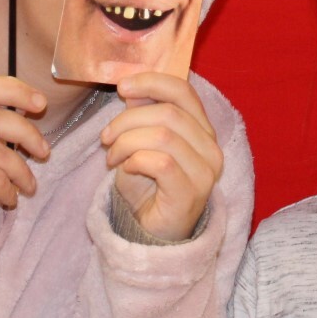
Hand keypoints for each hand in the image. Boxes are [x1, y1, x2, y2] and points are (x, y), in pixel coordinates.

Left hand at [99, 72, 222, 241]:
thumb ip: (142, 116)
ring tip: (112, 156)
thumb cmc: (148, 188)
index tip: (122, 87)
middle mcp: (211, 148)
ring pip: (163, 135)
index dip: (152, 82)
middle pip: (169, 113)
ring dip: (127, 142)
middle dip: (128, 120)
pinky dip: (135, 160)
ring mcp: (205, 172)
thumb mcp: (141, 144)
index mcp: (202, 130)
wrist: (151, 235)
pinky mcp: (191, 193)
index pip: (184, 92)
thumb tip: (132, 88)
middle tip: (106, 136)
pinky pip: (161, 162)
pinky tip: (125, 169)